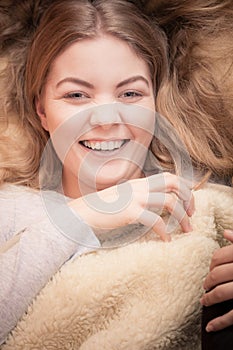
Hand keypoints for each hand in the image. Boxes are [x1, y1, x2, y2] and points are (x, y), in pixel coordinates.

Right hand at [70, 172, 193, 241]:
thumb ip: (137, 196)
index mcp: (138, 183)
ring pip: (169, 202)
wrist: (81, 212)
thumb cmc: (101, 207)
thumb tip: (153, 204)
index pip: (168, 176)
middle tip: (192, 213)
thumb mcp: (122, 196)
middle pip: (173, 183)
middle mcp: (139, 187)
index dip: (183, 187)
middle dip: (188, 197)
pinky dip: (165, 231)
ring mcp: (134, 198)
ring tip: (186, 229)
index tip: (188, 202)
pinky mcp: (130, 212)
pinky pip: (155, 221)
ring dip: (182, 216)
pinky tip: (166, 240)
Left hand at [201, 229, 232, 331]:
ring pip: (221, 293)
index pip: (218, 257)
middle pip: (217, 274)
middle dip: (208, 281)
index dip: (211, 263)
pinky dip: (219, 322)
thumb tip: (225, 233)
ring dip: (209, 298)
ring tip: (204, 301)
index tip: (210, 269)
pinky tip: (210, 326)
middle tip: (205, 286)